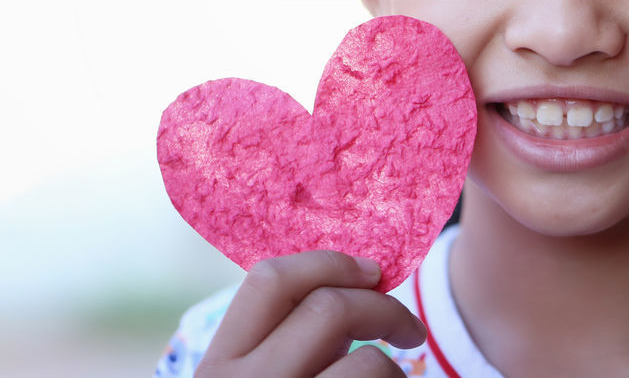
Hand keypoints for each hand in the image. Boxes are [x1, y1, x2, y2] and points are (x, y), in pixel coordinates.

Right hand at [196, 250, 426, 376]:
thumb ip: (288, 337)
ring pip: (367, 362)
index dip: (328, 263)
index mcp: (218, 364)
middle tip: (411, 329)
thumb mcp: (261, 376)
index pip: (268, 280)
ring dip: (395, 366)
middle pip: (327, 309)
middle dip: (383, 308)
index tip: (372, 271)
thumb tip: (358, 280)